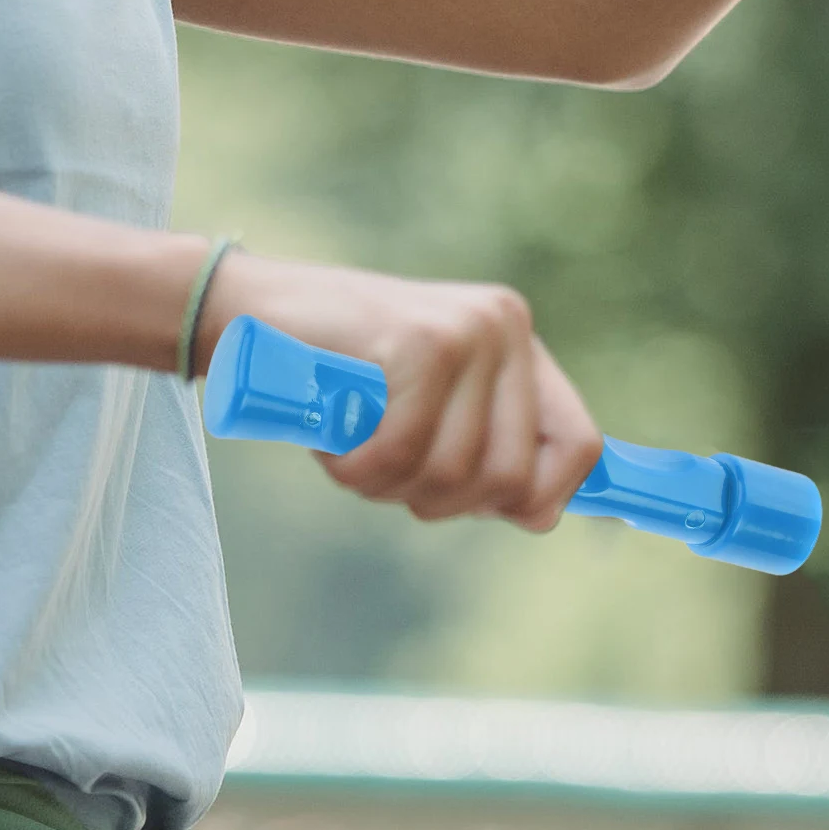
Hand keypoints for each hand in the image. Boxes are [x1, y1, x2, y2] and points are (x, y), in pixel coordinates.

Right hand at [197, 251, 603, 530]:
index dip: (546, 498)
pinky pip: (405, 454)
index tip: (502, 516)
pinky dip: (358, 470)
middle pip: (513, 476)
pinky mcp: (420, 342)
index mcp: (516, 341)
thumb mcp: (425, 411)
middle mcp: (503, 327)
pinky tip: (331, 444)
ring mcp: (467, 331)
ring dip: (389, 487)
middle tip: (390, 477)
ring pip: (454, 472)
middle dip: (444, 501)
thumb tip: (541, 515)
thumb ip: (483, 450)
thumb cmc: (336, 376)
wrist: (247, 313)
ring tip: (353, 453)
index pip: (581, 444)